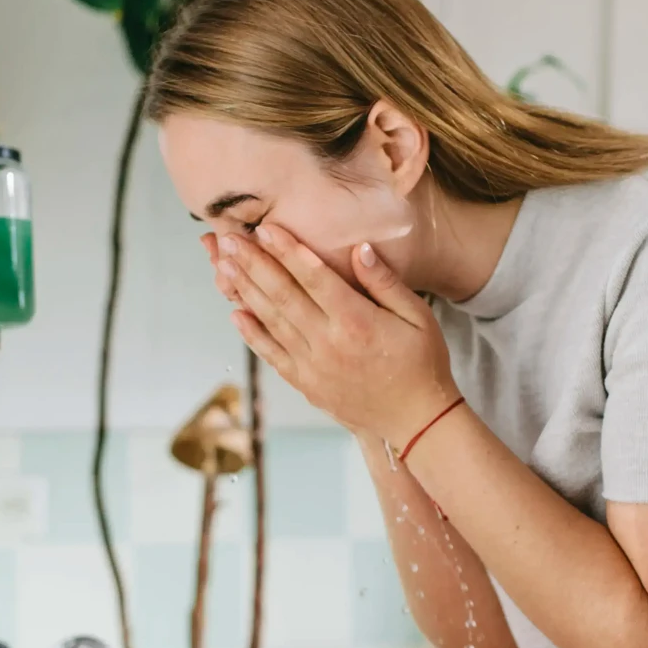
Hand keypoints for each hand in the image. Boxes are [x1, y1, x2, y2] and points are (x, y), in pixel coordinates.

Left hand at [210, 225, 460, 449]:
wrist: (417, 418)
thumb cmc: (423, 362)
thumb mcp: (418, 316)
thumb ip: (385, 282)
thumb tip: (359, 248)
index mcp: (357, 322)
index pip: (315, 278)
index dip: (288, 251)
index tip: (265, 229)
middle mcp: (329, 343)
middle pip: (283, 295)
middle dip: (254, 264)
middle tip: (229, 239)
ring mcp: (314, 366)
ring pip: (272, 322)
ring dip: (246, 291)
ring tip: (225, 266)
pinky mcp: (307, 384)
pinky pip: (273, 355)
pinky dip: (252, 334)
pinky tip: (236, 313)